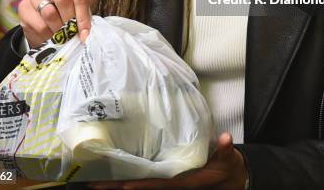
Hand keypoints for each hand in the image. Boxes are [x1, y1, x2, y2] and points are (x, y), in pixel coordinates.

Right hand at [18, 0, 105, 47]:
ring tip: (62, 34)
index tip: (86, 31)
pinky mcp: (23, 7)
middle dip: (70, 20)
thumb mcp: (82, 2)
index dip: (83, 14)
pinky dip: (47, 34)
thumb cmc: (68, 11)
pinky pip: (38, 23)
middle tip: (73, 33)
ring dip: (59, 28)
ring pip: (49, 12)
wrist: (47, 28)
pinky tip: (50, 36)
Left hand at [87, 132, 247, 188]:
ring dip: (119, 183)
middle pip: (142, 187)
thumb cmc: (227, 168)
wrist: (230, 179)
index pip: (158, 184)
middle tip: (93, 184)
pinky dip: (130, 178)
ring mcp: (168, 181)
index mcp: (183, 182)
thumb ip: (225, 150)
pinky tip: (116, 175)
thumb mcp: (228, 159)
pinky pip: (146, 179)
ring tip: (95, 180)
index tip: (123, 185)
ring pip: (141, 184)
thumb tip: (226, 139)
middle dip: (118, 186)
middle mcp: (172, 183)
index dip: (141, 185)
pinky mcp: (168, 177)